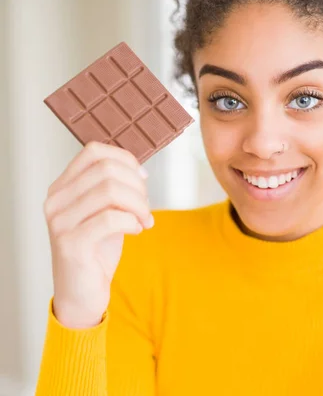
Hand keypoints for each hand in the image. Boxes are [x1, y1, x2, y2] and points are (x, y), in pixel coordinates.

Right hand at [44, 142, 153, 327]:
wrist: (82, 293)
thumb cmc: (96, 251)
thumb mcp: (105, 212)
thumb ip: (113, 189)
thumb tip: (139, 170)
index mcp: (62, 187)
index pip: (94, 151)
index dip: (125, 160)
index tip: (142, 179)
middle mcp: (56, 201)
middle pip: (107, 170)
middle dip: (137, 186)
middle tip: (145, 207)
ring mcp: (60, 222)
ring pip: (111, 191)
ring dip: (139, 205)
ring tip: (144, 219)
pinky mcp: (71, 244)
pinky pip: (111, 219)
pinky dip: (132, 221)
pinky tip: (136, 230)